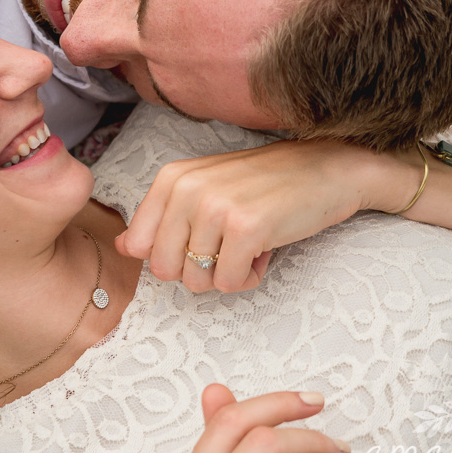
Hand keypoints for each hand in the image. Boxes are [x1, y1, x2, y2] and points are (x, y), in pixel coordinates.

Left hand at [117, 140, 418, 292]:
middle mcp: (186, 188)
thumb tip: (121, 248)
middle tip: (229, 245)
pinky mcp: (245, 228)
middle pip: (164, 270)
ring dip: (228, 273)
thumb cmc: (266, 184)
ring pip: (196, 281)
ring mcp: (215, 207)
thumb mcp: (205, 190)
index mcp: (171, 178)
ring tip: (250, 243)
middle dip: (198, 270)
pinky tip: (267, 248)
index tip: (203, 239)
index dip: (173, 255)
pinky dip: (251, 276)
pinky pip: (230, 283)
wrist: (330, 169)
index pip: (139, 247)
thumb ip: (161, 218)